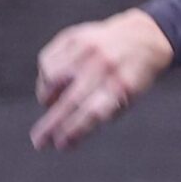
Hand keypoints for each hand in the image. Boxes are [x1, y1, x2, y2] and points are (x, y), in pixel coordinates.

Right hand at [31, 9, 173, 151]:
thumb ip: (99, 116)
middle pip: (71, 100)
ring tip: (51, 101)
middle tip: (38, 142)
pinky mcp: (74, 36)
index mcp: (121, 84)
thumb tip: (64, 141)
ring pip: (52, 77)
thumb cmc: (130, 76)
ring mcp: (87, 48)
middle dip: (51, 124)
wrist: (142, 36)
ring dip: (46, 96)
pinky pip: (47, 60)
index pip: (93, 112)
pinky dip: (45, 76)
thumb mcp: (127, 98)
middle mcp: (103, 65)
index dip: (74, 130)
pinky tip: (53, 81)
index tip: (60, 145)